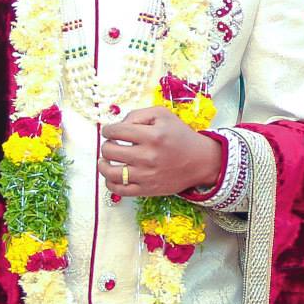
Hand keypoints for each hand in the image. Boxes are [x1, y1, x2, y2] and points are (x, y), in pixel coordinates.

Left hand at [100, 107, 222, 198]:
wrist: (201, 161)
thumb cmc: (180, 136)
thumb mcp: (163, 115)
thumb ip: (138, 114)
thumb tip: (118, 125)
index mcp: (152, 136)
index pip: (115, 131)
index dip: (108, 130)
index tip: (110, 131)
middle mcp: (148, 156)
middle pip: (109, 151)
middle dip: (106, 145)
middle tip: (112, 144)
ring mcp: (146, 175)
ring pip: (110, 172)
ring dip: (103, 164)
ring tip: (106, 160)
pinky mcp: (147, 189)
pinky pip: (118, 190)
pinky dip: (110, 183)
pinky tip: (113, 175)